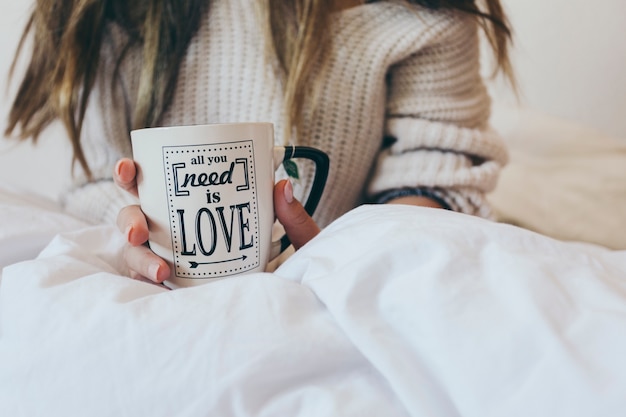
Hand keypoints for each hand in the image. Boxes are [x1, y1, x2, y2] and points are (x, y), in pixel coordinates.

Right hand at [114, 158, 319, 283]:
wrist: (298, 301)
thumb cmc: (294, 264)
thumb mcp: (299, 240)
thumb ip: (293, 217)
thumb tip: (282, 186)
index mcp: (197, 206)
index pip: (156, 185)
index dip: (132, 174)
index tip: (129, 167)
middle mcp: (176, 231)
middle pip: (135, 217)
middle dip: (128, 221)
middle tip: (140, 233)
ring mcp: (173, 261)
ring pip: (136, 252)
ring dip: (138, 258)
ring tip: (160, 271)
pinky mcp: (176, 289)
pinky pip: (147, 285)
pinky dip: (147, 284)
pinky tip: (160, 286)